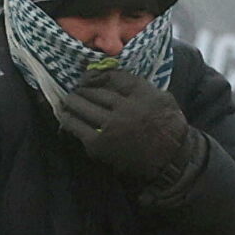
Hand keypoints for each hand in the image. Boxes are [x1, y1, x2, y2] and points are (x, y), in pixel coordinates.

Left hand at [58, 68, 191, 183]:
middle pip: (94, 91)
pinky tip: (65, 114)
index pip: (113, 76)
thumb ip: (140, 85)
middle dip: (83, 88)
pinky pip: (77, 126)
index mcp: (142, 93)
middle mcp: (125, 107)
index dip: (97, 75)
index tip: (90, 76)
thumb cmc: (168, 126)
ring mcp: (111, 126)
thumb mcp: (162, 97)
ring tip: (69, 100)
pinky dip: (68, 118)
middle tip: (77, 88)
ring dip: (72, 101)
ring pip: (82, 105)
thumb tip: (112, 75)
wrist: (170, 160)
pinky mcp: (100, 143)